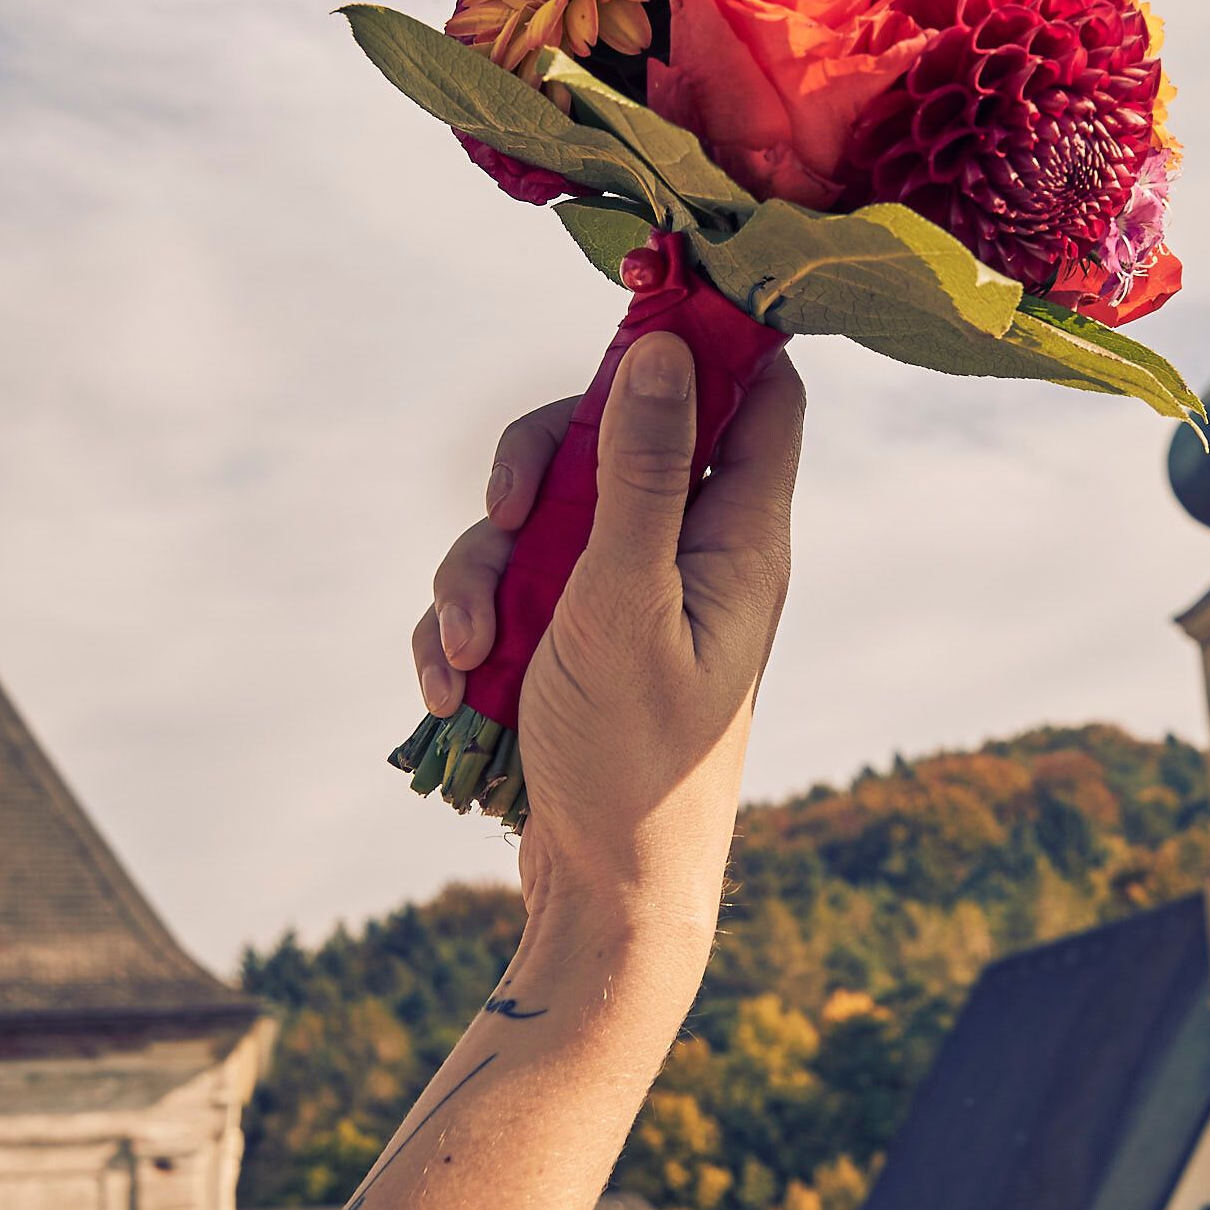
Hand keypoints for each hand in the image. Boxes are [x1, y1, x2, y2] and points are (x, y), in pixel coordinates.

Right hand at [411, 348, 804, 943]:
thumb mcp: (624, 602)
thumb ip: (640, 472)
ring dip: (478, 572)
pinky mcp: (569, 638)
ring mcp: (625, 594)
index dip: (708, 339)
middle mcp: (689, 553)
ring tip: (469, 654)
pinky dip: (463, 628)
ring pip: (538, 516)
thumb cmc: (636, 764)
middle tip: (505, 514)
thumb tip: (665, 344)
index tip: (636, 311)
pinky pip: (501, 589)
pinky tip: (450, 690)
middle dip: (533, 473)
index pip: (759, 390)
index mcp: (739, 537)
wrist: (601, 899)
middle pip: (612, 435)